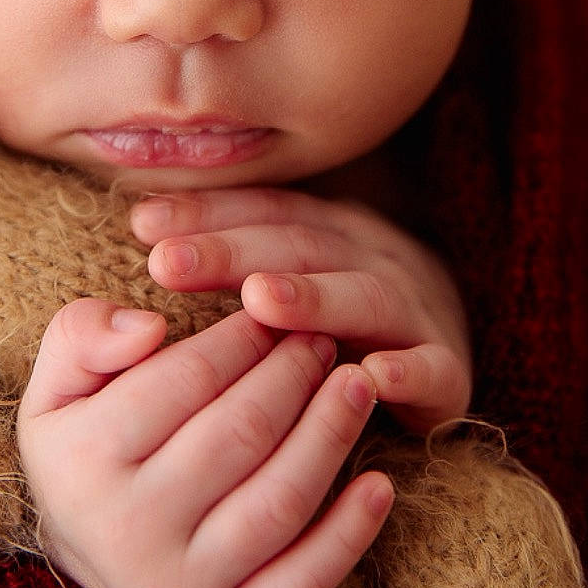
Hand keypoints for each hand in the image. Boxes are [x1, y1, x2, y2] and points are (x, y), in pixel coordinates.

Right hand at [18, 300, 394, 587]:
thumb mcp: (56, 383)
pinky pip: (301, 583)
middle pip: (240, 435)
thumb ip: (82, 335)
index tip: (272, 310)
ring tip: (358, 384)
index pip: (185, 381)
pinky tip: (380, 484)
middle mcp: (127, 533)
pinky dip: (350, 535)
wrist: (81, 549)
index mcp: (81, 462)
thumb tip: (150, 328)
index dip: (241, 338)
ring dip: (331, 435)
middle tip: (321, 340)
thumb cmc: (82, 446)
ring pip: (279, 502)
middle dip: (292, 375)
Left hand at [133, 189, 471, 432]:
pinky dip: (407, 372)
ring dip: (315, 296)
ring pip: (367, 296)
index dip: (206, 214)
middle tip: (168, 261)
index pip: (264, 211)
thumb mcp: (285, 284)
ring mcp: (416, 314)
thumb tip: (139, 220)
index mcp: (330, 232)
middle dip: (233, 251)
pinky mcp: (449, 375)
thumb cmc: (335, 332)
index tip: (141, 224)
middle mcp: (374, 259)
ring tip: (260, 301)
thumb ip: (225, 256)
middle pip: (303, 245)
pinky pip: (432, 370)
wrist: (446, 365)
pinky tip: (372, 376)